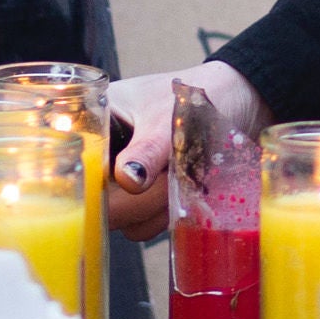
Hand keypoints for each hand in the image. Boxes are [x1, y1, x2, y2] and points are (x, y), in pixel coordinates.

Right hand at [102, 60, 267, 239]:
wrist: (243, 102)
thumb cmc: (203, 94)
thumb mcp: (170, 117)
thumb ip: (149, 149)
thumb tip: (128, 180)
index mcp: (94, 122)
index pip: (76, 166)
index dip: (94, 184)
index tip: (127, 183)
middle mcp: (103, 154)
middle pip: (96, 201)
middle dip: (134, 198)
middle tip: (167, 175)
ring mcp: (123, 179)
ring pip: (122, 218)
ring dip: (153, 207)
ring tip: (180, 174)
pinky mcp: (143, 198)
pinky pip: (142, 224)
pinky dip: (164, 214)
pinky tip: (184, 187)